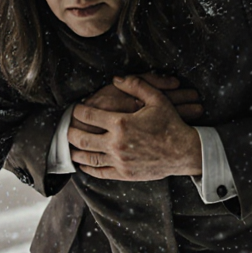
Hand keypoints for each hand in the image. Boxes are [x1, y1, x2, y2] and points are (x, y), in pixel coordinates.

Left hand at [69, 75, 202, 180]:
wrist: (184, 151)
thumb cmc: (171, 123)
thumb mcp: (156, 99)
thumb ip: (136, 85)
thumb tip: (117, 78)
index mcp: (121, 123)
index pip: (90, 116)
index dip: (79, 111)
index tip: (76, 109)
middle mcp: (117, 143)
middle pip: (83, 139)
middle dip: (71, 133)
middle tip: (67, 129)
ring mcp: (120, 161)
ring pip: (89, 157)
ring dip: (76, 152)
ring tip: (71, 148)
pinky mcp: (125, 173)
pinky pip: (101, 172)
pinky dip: (89, 169)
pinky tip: (84, 165)